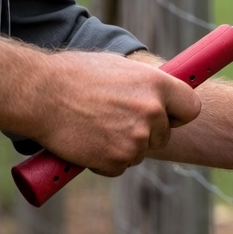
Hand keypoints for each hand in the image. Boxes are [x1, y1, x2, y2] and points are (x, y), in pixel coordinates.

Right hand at [30, 50, 201, 175]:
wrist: (41, 94)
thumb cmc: (75, 75)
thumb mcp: (119, 67)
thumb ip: (144, 83)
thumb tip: (159, 91)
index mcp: (157, 83)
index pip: (192, 107)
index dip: (179, 113)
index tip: (170, 115)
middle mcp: (152, 111)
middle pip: (164, 134)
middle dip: (147, 132)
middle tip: (118, 120)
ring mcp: (135, 138)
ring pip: (140, 152)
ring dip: (123, 146)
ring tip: (96, 126)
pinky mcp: (116, 160)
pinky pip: (119, 167)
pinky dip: (106, 161)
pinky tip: (88, 141)